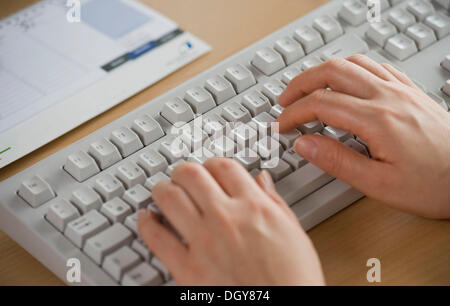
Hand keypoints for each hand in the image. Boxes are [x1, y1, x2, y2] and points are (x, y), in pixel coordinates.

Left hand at [138, 158, 324, 284]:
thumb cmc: (293, 279)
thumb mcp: (294, 232)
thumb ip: (274, 201)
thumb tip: (263, 180)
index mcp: (254, 207)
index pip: (223, 166)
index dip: (212, 164)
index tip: (209, 170)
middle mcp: (226, 218)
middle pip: (191, 174)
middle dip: (183, 171)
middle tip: (182, 176)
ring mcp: (204, 242)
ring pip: (169, 197)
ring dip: (162, 189)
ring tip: (163, 191)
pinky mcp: (188, 269)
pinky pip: (155, 238)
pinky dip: (146, 223)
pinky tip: (146, 218)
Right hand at [278, 54, 449, 218]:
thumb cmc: (436, 184)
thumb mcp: (379, 185)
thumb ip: (337, 161)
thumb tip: (305, 145)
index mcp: (377, 120)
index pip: (320, 104)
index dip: (294, 113)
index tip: (282, 125)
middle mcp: (388, 96)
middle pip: (331, 72)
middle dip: (300, 84)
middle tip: (284, 100)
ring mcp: (400, 89)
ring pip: (351, 63)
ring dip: (322, 72)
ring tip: (308, 87)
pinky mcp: (409, 90)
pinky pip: (374, 65)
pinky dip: (350, 68)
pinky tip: (345, 80)